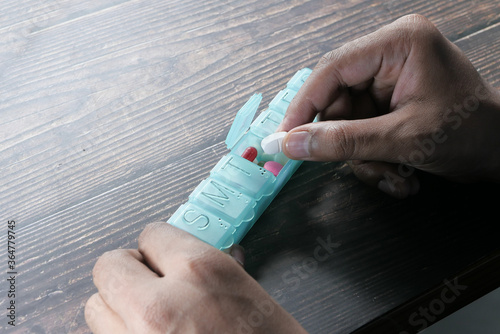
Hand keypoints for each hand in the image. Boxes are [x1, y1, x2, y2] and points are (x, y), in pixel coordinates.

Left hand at [85, 222, 306, 333]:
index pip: (153, 235)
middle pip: (110, 266)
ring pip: (97, 307)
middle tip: (151, 285)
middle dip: (129, 272)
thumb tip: (184, 262)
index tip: (165, 257)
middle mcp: (161, 305)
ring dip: (118, 308)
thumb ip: (211, 273)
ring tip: (150, 320)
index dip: (160, 247)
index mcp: (202, 273)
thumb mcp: (251, 298)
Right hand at [279, 14, 499, 197]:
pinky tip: (400, 173)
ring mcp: (388, 80)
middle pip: (337, 100)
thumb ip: (343, 141)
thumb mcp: (402, 139)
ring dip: (364, 157)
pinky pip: (360, 130)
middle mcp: (390, 56)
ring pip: (346, 122)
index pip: (332, 70)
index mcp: (398, 44)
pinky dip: (373, 158)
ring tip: (394, 176)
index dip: (304, 106)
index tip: (285, 137)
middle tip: (361, 166)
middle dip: (347, 142)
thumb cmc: (471, 133)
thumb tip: (293, 143)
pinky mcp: (388, 101)